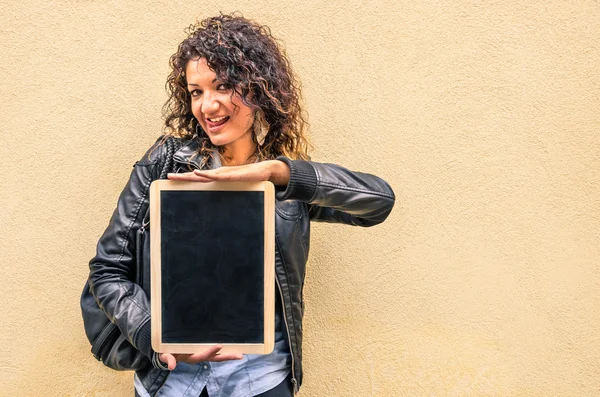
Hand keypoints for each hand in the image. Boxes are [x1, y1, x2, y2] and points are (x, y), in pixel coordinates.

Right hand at [159, 345, 242, 369]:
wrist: (167, 350)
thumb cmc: (167, 352)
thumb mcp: (166, 355)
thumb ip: (169, 359)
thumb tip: (171, 366)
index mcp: (192, 357)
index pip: (204, 355)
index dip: (211, 350)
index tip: (220, 345)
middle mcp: (200, 355)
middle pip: (216, 357)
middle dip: (227, 356)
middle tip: (240, 356)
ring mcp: (202, 352)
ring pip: (218, 354)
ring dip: (229, 354)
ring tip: (240, 353)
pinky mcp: (203, 348)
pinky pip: (215, 349)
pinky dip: (223, 349)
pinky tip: (232, 347)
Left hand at [167, 160, 289, 185]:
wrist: (267, 171)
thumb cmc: (252, 178)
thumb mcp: (238, 186)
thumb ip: (230, 189)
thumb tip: (223, 203)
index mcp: (219, 177)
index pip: (200, 179)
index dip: (187, 179)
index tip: (173, 180)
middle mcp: (220, 174)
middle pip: (198, 176)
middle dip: (184, 177)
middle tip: (168, 177)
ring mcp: (227, 173)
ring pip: (206, 175)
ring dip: (193, 175)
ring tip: (181, 175)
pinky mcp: (235, 174)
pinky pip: (220, 175)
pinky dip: (210, 175)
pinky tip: (201, 173)